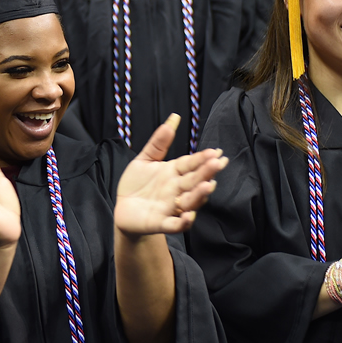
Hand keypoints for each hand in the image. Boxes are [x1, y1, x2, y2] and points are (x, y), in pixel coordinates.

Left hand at [114, 114, 227, 236]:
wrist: (123, 208)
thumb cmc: (137, 184)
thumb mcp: (145, 160)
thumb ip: (158, 142)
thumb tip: (174, 117)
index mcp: (174, 173)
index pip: (190, 164)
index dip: (202, 158)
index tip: (216, 151)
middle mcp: (177, 190)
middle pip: (194, 180)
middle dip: (206, 172)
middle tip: (218, 163)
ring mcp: (172, 207)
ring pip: (190, 202)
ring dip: (199, 195)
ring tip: (207, 186)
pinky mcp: (161, 223)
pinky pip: (175, 225)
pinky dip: (183, 222)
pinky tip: (188, 216)